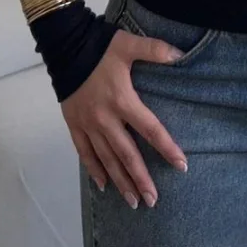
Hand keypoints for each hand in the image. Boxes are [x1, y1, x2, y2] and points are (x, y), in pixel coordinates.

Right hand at [61, 28, 188, 208]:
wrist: (64, 47)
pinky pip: (84, 153)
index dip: (167, 147)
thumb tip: (181, 55)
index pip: (150, 129)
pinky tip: (103, 185)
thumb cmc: (99, 47)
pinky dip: (94, 170)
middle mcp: (106, 119)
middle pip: (127, 154)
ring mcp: (88, 125)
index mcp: (123, 100)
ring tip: (133, 202)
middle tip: (153, 200)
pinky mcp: (74, 125)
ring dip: (120, 181)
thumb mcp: (128, 44)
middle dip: (141, 179)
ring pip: (106, 159)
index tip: (182, 165)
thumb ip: (155, 50)